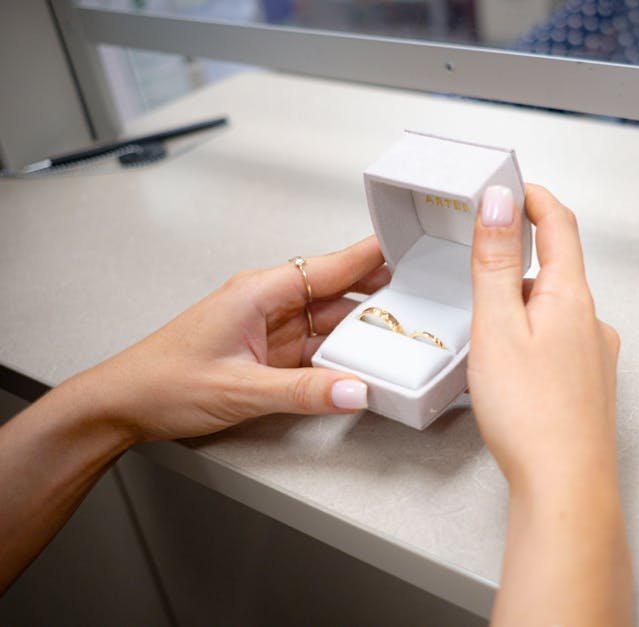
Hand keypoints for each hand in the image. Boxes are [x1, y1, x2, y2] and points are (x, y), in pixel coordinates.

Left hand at [83, 235, 389, 441]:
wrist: (123, 405)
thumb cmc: (162, 381)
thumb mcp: (240, 389)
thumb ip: (303, 392)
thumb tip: (355, 390)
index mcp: (259, 291)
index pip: (328, 266)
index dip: (370, 255)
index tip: (406, 246)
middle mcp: (267, 303)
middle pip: (336, 293)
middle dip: (377, 297)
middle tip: (421, 301)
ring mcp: (269, 329)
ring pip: (329, 323)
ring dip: (360, 332)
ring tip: (400, 338)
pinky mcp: (267, 354)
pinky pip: (315, 348)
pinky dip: (339, 356)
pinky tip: (360, 365)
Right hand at [469, 185, 630, 625]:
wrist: (565, 486)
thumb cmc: (532, 416)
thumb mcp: (497, 327)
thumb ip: (495, 263)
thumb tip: (500, 202)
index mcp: (570, 298)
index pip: (559, 225)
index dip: (535, 198)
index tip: (514, 186)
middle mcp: (592, 322)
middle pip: (557, 268)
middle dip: (520, 257)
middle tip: (483, 261)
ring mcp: (595, 355)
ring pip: (556, 309)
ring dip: (524, 304)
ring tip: (488, 328)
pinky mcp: (589, 385)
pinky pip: (560, 342)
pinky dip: (534, 337)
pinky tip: (513, 367)